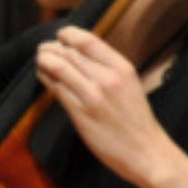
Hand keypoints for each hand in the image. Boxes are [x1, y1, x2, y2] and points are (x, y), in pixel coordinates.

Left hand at [35, 26, 178, 187]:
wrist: (147, 152)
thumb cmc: (136, 120)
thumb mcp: (129, 85)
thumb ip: (107, 69)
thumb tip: (80, 54)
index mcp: (122, 67)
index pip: (88, 40)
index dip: (68, 34)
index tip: (60, 36)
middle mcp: (108, 77)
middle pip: (69, 51)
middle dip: (51, 47)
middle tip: (43, 50)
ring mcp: (93, 95)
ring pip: (59, 67)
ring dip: (44, 60)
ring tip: (40, 60)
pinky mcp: (81, 113)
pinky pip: (56, 88)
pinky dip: (46, 78)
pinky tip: (43, 76)